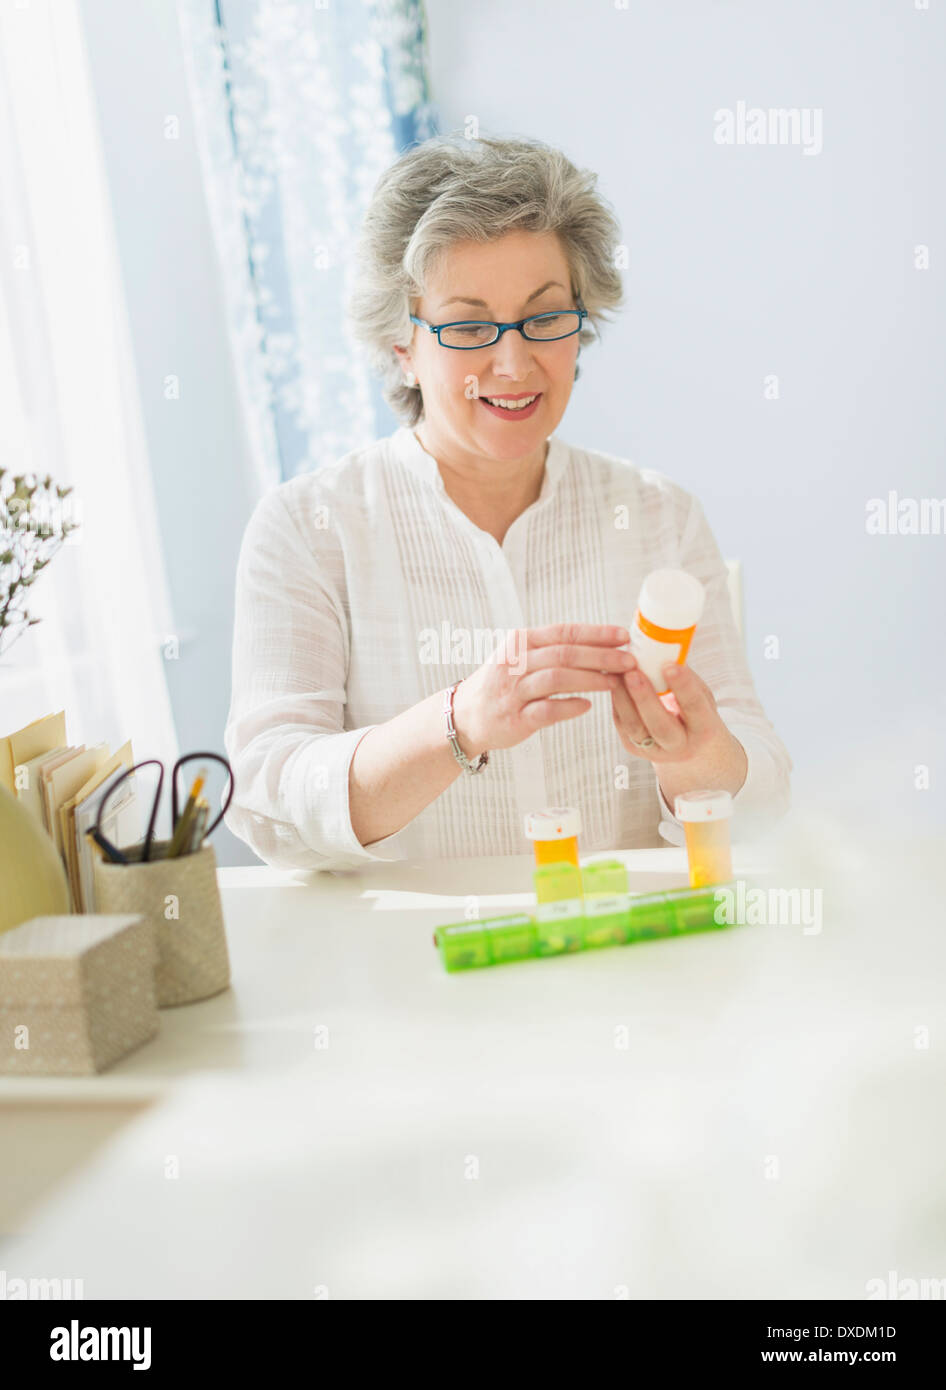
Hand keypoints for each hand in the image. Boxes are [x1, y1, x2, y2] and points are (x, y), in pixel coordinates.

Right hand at [451, 623, 635, 755]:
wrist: (466, 715)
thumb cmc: (503, 683)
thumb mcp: (520, 655)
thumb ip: (553, 648)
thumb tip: (599, 642)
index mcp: (521, 641)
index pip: (564, 632)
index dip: (597, 633)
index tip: (624, 636)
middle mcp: (515, 662)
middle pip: (565, 654)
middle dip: (601, 656)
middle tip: (629, 660)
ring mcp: (513, 690)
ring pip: (557, 679)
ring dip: (590, 679)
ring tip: (615, 681)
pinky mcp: (514, 718)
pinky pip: (546, 711)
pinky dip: (569, 707)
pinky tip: (587, 706)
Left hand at [610, 660, 748, 809]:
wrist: (689, 746)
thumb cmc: (695, 712)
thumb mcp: (700, 695)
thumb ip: (685, 677)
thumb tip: (666, 647)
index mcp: (704, 729)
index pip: (694, 707)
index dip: (683, 686)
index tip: (670, 665)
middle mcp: (680, 746)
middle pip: (661, 726)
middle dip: (645, 698)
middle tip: (634, 672)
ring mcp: (655, 750)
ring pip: (635, 727)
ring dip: (623, 698)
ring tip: (616, 673)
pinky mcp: (633, 747)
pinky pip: (622, 724)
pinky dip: (616, 701)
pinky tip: (612, 681)